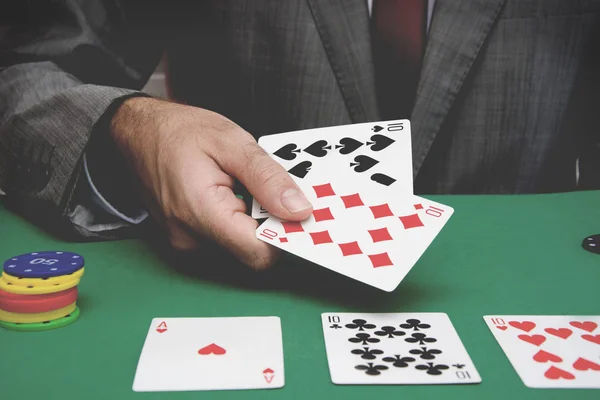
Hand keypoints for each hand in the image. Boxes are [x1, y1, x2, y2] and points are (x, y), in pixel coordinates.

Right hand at [110, 97, 312, 268]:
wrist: (134, 132)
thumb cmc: (176, 132)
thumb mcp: (231, 142)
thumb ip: (268, 179)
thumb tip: (299, 209)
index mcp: (201, 214)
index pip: (259, 253)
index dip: (286, 235)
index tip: (299, 212)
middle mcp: (191, 239)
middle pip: (253, 250)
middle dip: (270, 221)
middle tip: (269, 186)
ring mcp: (187, 242)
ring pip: (240, 244)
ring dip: (253, 218)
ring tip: (242, 183)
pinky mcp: (188, 239)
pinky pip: (225, 237)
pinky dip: (237, 218)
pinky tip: (231, 192)